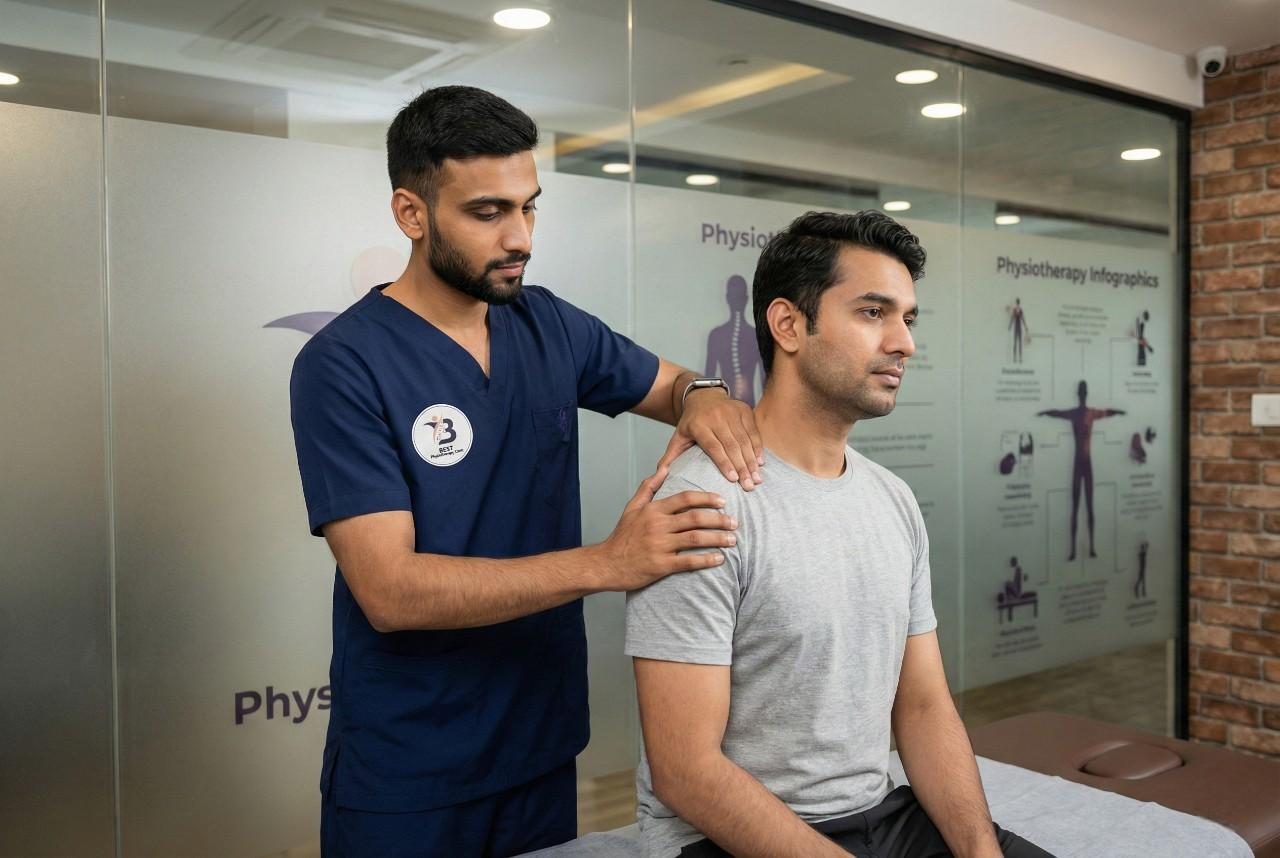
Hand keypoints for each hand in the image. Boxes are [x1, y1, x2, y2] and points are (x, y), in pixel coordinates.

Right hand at [595, 474, 736, 590]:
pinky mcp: (661, 565)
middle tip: (734, 522)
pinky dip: (706, 560)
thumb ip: (648, 487)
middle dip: (719, 519)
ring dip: (717, 539)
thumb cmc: (622, 537)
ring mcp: (659, 545)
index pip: (686, 498)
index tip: (723, 501)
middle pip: (695, 518)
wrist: (606, 564)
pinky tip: (719, 559)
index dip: (707, 498)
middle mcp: (657, 525)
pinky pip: (688, 561)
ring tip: (732, 540)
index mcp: (653, 510)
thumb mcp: (631, 507)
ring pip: (695, 538)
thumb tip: (663, 469)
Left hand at [660, 389, 764, 490]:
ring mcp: (731, 412)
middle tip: (749, 486)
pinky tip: (760, 463)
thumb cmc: (691, 423)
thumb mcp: (678, 437)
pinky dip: (758, 447)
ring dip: (752, 461)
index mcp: (698, 425)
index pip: (713, 446)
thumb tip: (659, 476)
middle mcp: (716, 417)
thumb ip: (670, 456)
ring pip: (744, 440)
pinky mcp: (744, 409)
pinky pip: (753, 431)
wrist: (704, 396)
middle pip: (731, 445)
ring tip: (757, 479)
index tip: (733, 479)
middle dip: (742, 467)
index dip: (724, 462)